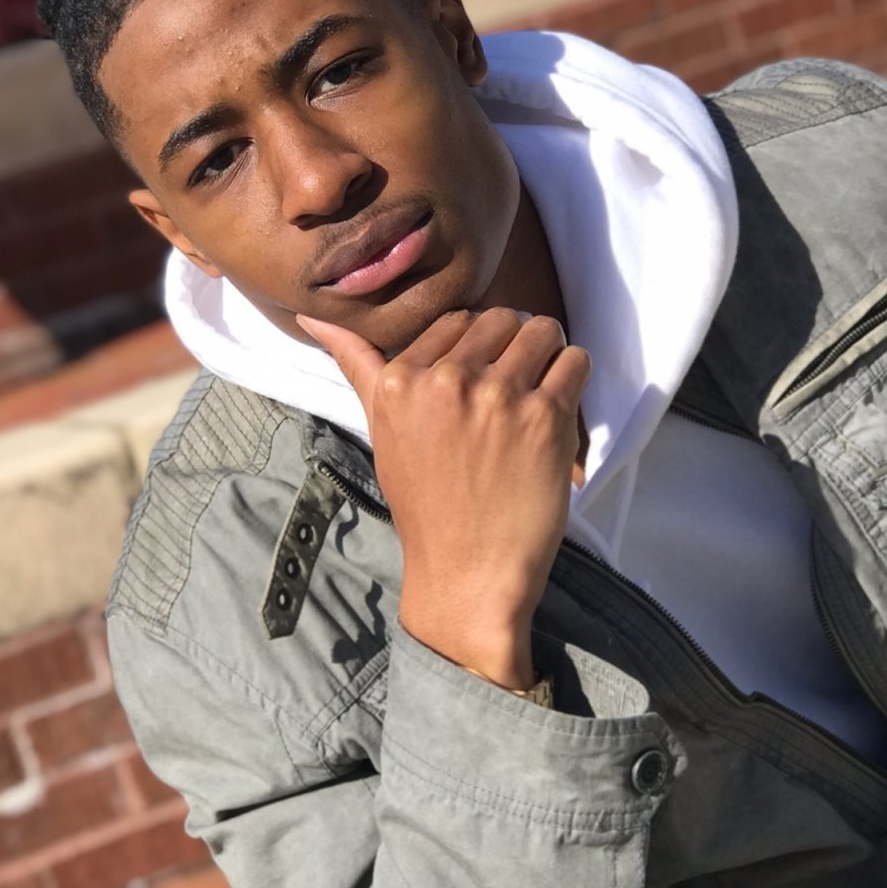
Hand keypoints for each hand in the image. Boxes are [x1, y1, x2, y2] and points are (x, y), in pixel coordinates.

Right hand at [297, 308, 589, 688]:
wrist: (468, 572)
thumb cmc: (426, 505)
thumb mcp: (380, 430)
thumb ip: (357, 366)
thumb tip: (312, 315)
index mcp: (401, 379)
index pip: (457, 321)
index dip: (477, 349)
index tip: (480, 384)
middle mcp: (447, 380)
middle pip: (502, 319)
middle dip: (514, 347)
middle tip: (516, 388)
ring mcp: (498, 395)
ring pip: (542, 331)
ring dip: (549, 356)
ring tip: (542, 391)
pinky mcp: (545, 416)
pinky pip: (575, 361)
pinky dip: (574, 380)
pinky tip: (559, 412)